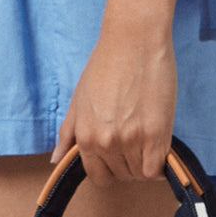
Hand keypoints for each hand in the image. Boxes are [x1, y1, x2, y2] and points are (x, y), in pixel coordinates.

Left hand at [50, 0, 180, 186]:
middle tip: (134, 141)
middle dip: (127, 164)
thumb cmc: (106, 64)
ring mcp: (131, 140)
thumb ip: (67, 134)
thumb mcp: (78, 100)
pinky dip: (159, 164)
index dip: (109, 169)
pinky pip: (156, 169)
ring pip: (140, 173)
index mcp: (86, 138)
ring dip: (144, 162)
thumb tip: (56, 161)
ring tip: (145, 138)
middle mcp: (106, 143)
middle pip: (121, 176)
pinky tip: (157, 146)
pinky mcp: (155, 135)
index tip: (117, 156)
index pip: (99, 177)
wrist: (133, 40)